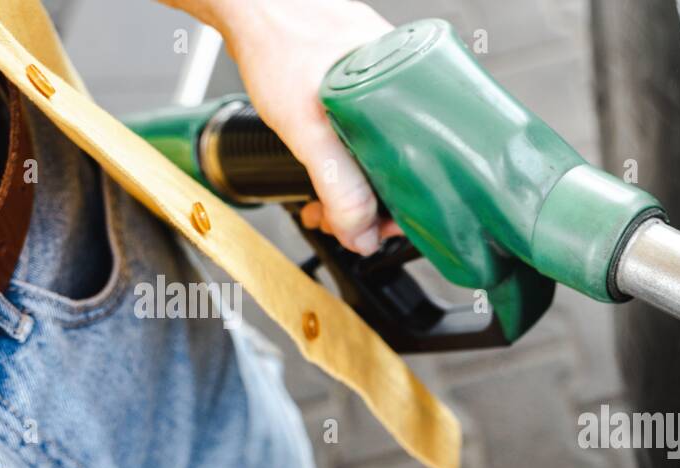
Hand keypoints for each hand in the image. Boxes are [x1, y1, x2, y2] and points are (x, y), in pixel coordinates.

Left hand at [174, 0, 398, 253]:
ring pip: (381, 155)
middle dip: (372, 205)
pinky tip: (323, 177)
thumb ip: (337, 184)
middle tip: (345, 224)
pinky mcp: (356, 89)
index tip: (386, 228)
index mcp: (413, 88)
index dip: (412, 205)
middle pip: (406, 167)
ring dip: (353, 190)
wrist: (245, 5)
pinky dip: (344, 164)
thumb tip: (362, 233)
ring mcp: (380, 87)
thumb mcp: (309, 126)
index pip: (434, 165)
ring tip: (324, 207)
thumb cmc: (278, 40)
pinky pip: (363, 138)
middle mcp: (403, 88)